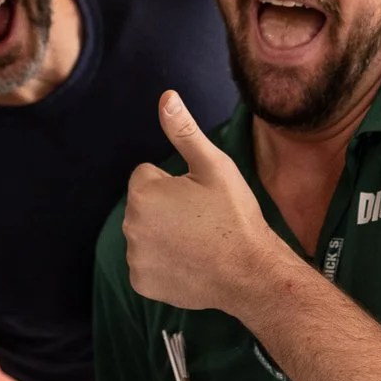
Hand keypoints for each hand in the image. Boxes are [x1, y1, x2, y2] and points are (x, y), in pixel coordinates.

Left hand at [123, 91, 284, 311]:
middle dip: (165, 208)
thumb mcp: (214, 166)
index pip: (147, 176)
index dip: (174, 183)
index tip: (199, 198)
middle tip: (201, 220)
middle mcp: (130, 225)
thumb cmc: (234, 215)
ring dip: (163, 235)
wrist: (250, 273)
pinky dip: (163, 264)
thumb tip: (166, 97)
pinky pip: (147, 264)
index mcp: (143, 193)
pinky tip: (189, 264)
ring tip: (198, 242)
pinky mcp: (142, 283)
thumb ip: (184, 131)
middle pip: (143, 206)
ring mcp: (135, 257)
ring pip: (145, 234)